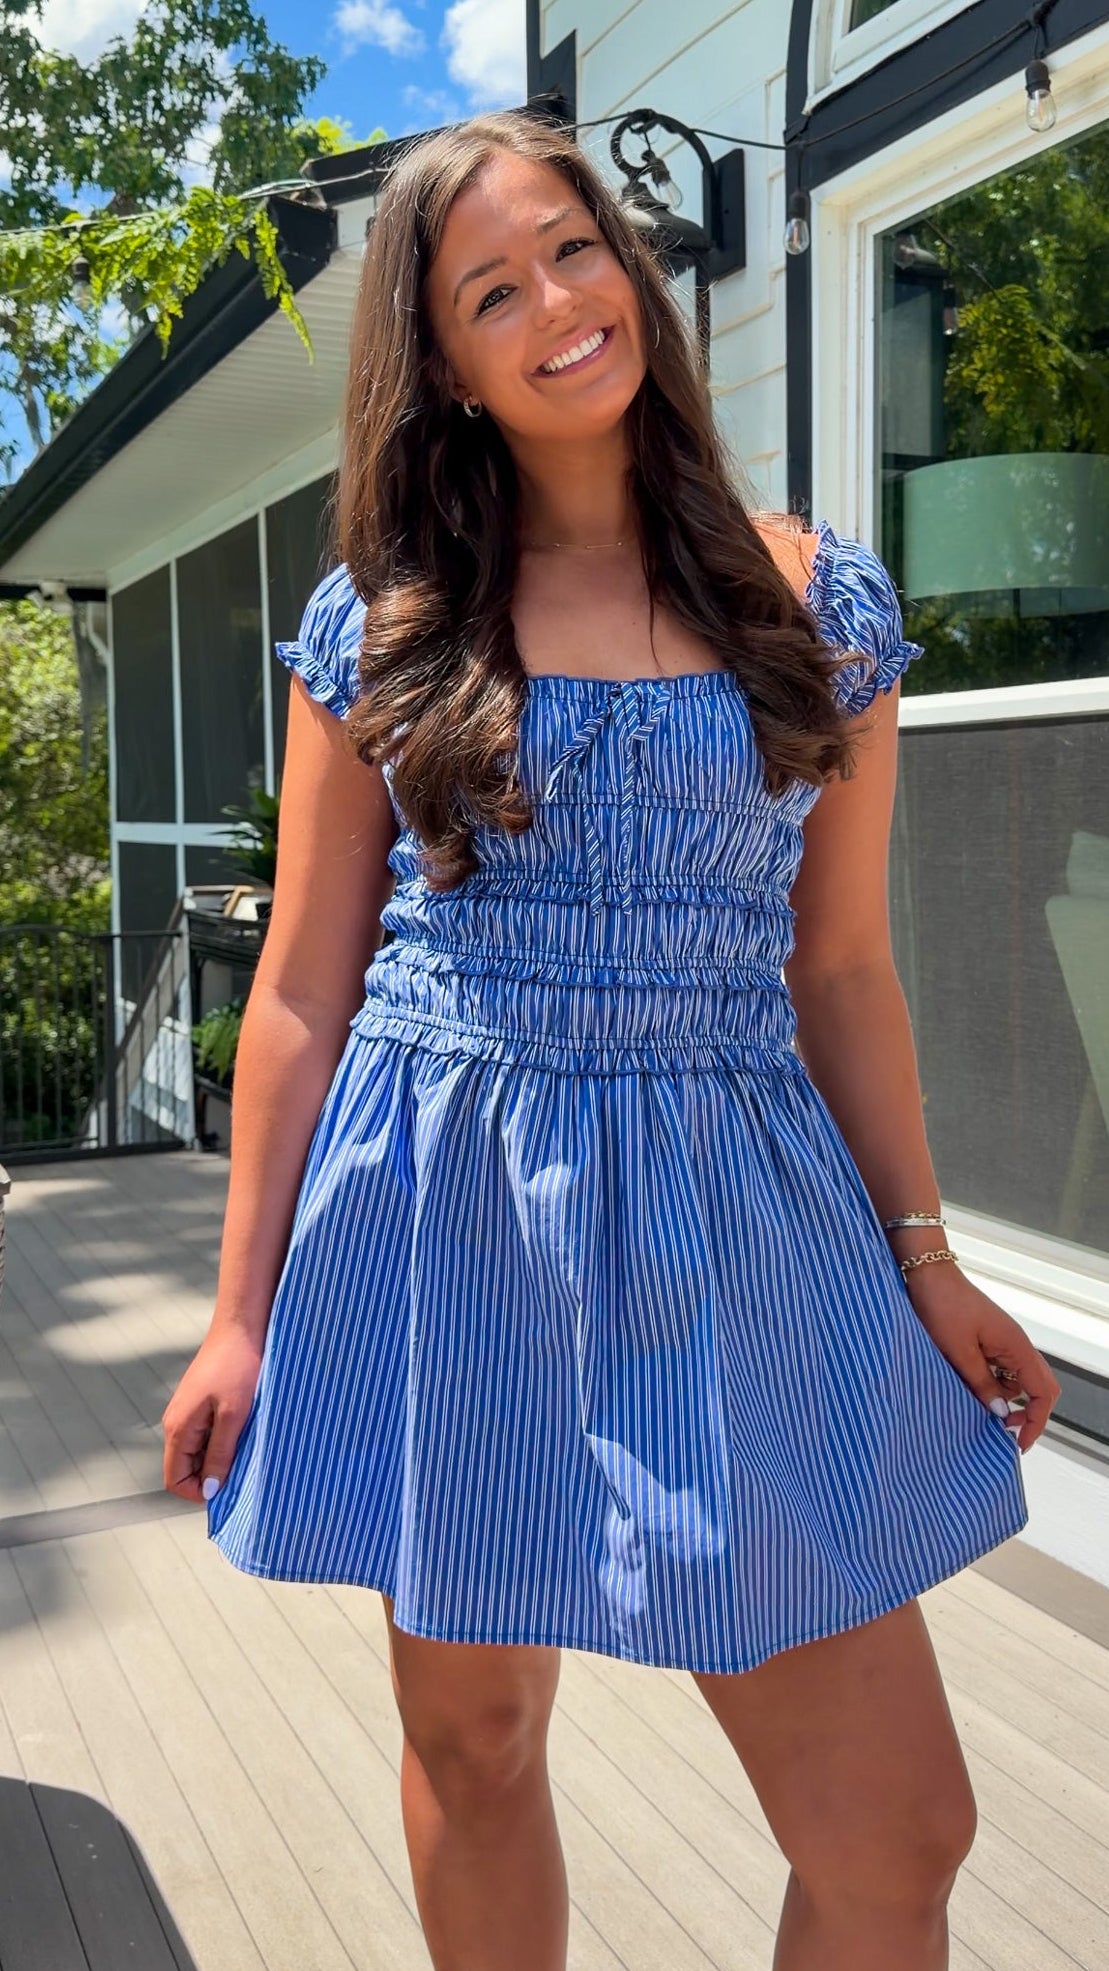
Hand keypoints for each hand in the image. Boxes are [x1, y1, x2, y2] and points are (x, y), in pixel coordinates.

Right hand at [162, 1326, 262, 1504]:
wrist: (242, 1325)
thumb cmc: (238, 1365)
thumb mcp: (234, 1415)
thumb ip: (220, 1454)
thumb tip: (209, 1490)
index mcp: (178, 1428)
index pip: (175, 1480)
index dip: (199, 1492)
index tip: (230, 1488)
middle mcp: (176, 1421)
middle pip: (186, 1467)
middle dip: (213, 1475)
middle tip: (245, 1466)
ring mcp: (188, 1411)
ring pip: (199, 1450)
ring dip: (221, 1455)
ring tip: (248, 1443)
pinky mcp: (201, 1401)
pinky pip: (208, 1433)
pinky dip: (225, 1438)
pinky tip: (246, 1427)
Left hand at [902, 1263, 1061, 1453]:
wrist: (927, 1275)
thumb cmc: (942, 1306)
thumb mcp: (959, 1351)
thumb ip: (981, 1383)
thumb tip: (1000, 1414)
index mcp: (1016, 1347)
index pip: (1043, 1392)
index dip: (1035, 1421)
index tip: (1017, 1443)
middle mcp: (1015, 1346)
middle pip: (1037, 1387)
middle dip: (1025, 1414)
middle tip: (1001, 1433)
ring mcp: (1002, 1344)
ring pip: (1014, 1382)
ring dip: (1002, 1399)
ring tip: (976, 1412)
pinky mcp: (986, 1342)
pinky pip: (997, 1371)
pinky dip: (988, 1385)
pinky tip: (967, 1392)